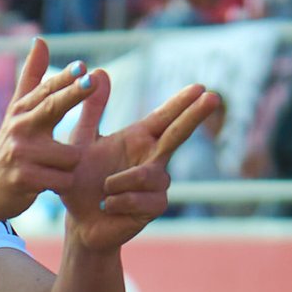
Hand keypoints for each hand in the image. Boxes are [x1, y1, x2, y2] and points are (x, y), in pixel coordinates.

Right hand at [0, 38, 94, 221]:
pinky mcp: (24, 178)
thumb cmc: (8, 150)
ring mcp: (21, 153)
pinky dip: (62, 184)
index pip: (47, 90)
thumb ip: (32, 78)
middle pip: (53, 107)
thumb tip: (41, 40)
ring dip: (68, 167)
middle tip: (92, 80)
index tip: (83, 67)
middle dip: (74, 93)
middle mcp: (19, 127)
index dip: (66, 78)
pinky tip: (46, 184)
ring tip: (49, 170)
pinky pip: (64, 179)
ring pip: (71, 155)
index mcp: (21, 111)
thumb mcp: (17, 112)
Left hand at [59, 77, 218, 252]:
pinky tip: (107, 205)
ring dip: (119, 181)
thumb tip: (99, 70)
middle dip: (194, 116)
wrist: (79, 220)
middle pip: (178, 134)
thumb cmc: (81, 179)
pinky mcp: (153, 207)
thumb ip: (91, 110)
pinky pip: (140, 199)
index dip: (181, 103)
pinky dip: (117, 200)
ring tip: (103, 188)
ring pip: (148, 175)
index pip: (164, 117)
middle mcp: (153, 158)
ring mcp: (157, 184)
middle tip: (212, 97)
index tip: (199, 87)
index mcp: (138, 139)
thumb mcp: (80, 141)